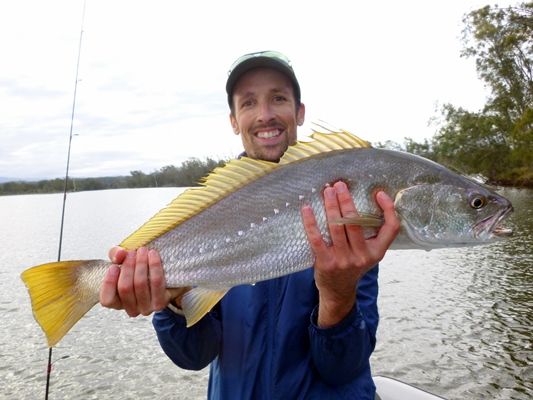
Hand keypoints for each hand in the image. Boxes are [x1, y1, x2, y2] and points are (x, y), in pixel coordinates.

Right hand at [99, 246, 186, 316]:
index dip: (109, 283)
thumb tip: (120, 254)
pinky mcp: (160, 303)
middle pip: (125, 288)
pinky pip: (156, 282)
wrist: (165, 275)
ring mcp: (146, 309)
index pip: (107, 300)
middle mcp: (131, 309)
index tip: (114, 266)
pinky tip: (153, 255)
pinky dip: (154, 266)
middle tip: (132, 252)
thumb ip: (115, 255)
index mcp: (117, 303)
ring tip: (143, 250)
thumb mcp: (123, 260)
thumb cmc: (138, 269)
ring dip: (141, 264)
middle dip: (128, 266)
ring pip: (140, 284)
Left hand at [301, 181, 398, 327]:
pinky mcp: (326, 263)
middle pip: (355, 222)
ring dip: (331, 206)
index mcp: (377, 252)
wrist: (338, 291)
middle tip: (339, 185)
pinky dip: (311, 222)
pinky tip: (307, 209)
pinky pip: (317, 239)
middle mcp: (362, 256)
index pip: (391, 228)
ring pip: (337, 227)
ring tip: (327, 191)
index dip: (388, 209)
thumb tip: (369, 200)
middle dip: (346, 200)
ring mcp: (344, 260)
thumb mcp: (370, 253)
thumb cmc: (353, 265)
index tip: (379, 193)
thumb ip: (371, 233)